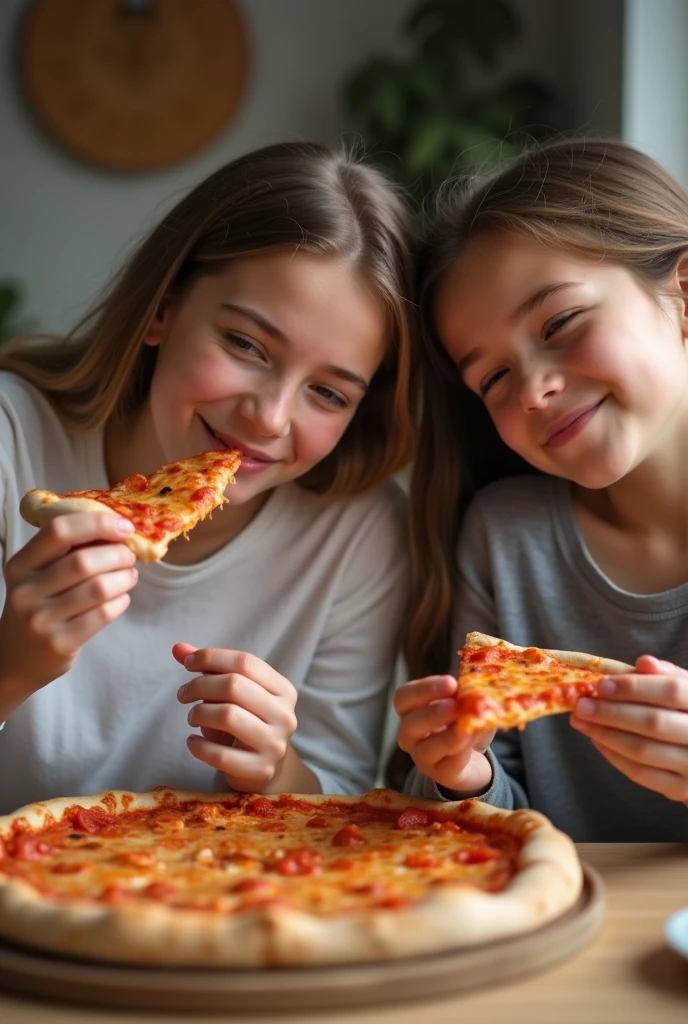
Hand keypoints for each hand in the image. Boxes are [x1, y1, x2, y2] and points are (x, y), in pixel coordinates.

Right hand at [0, 513, 137, 707]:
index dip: (97, 523)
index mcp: (21, 564)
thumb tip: (118, 529)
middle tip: (130, 556)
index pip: (59, 530)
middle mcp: (25, 591)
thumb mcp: (39, 575)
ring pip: (98, 589)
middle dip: (117, 554)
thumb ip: (69, 551)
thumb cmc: (39, 606)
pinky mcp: (59, 643)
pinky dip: (120, 602)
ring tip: (130, 576)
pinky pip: (102, 615)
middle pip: (83, 561)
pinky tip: (121, 599)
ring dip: (124, 578)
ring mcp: (40, 620)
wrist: (17, 658)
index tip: (124, 526)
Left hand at [174, 643, 297, 791]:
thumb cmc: (245, 721)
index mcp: (283, 689)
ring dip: (199, 713)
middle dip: (200, 685)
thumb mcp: (234, 692)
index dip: (212, 657)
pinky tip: (192, 742)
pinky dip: (199, 746)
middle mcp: (284, 715)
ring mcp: (274, 744)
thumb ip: (209, 668)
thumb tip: (178, 648)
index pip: (246, 662)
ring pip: (228, 716)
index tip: (188, 663)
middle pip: (234, 685)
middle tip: (183, 694)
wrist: (263, 767)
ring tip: (192, 717)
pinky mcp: (260, 770)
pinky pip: (220, 755)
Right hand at [393, 675, 493, 793]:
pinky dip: (461, 751)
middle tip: (454, 705)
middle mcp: (410, 735)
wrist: (475, 759)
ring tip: (466, 726)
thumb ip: (470, 696)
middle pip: (409, 724)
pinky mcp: (442, 776)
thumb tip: (479, 689)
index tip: (450, 682)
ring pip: (426, 749)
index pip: (404, 697)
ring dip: (447, 735)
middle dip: (432, 712)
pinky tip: (472, 739)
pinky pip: (448, 765)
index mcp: (411, 711)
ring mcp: (423, 758)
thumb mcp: (467, 705)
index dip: (424, 689)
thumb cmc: (464, 725)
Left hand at [570, 655, 687, 801]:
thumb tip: (644, 663)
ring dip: (606, 734)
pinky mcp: (682, 791)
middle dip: (611, 712)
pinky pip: (642, 774)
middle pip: (654, 723)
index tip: (601, 685)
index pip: (671, 691)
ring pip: (643, 750)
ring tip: (581, 721)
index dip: (634, 687)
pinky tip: (597, 741)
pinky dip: (614, 756)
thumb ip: (668, 676)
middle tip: (581, 705)